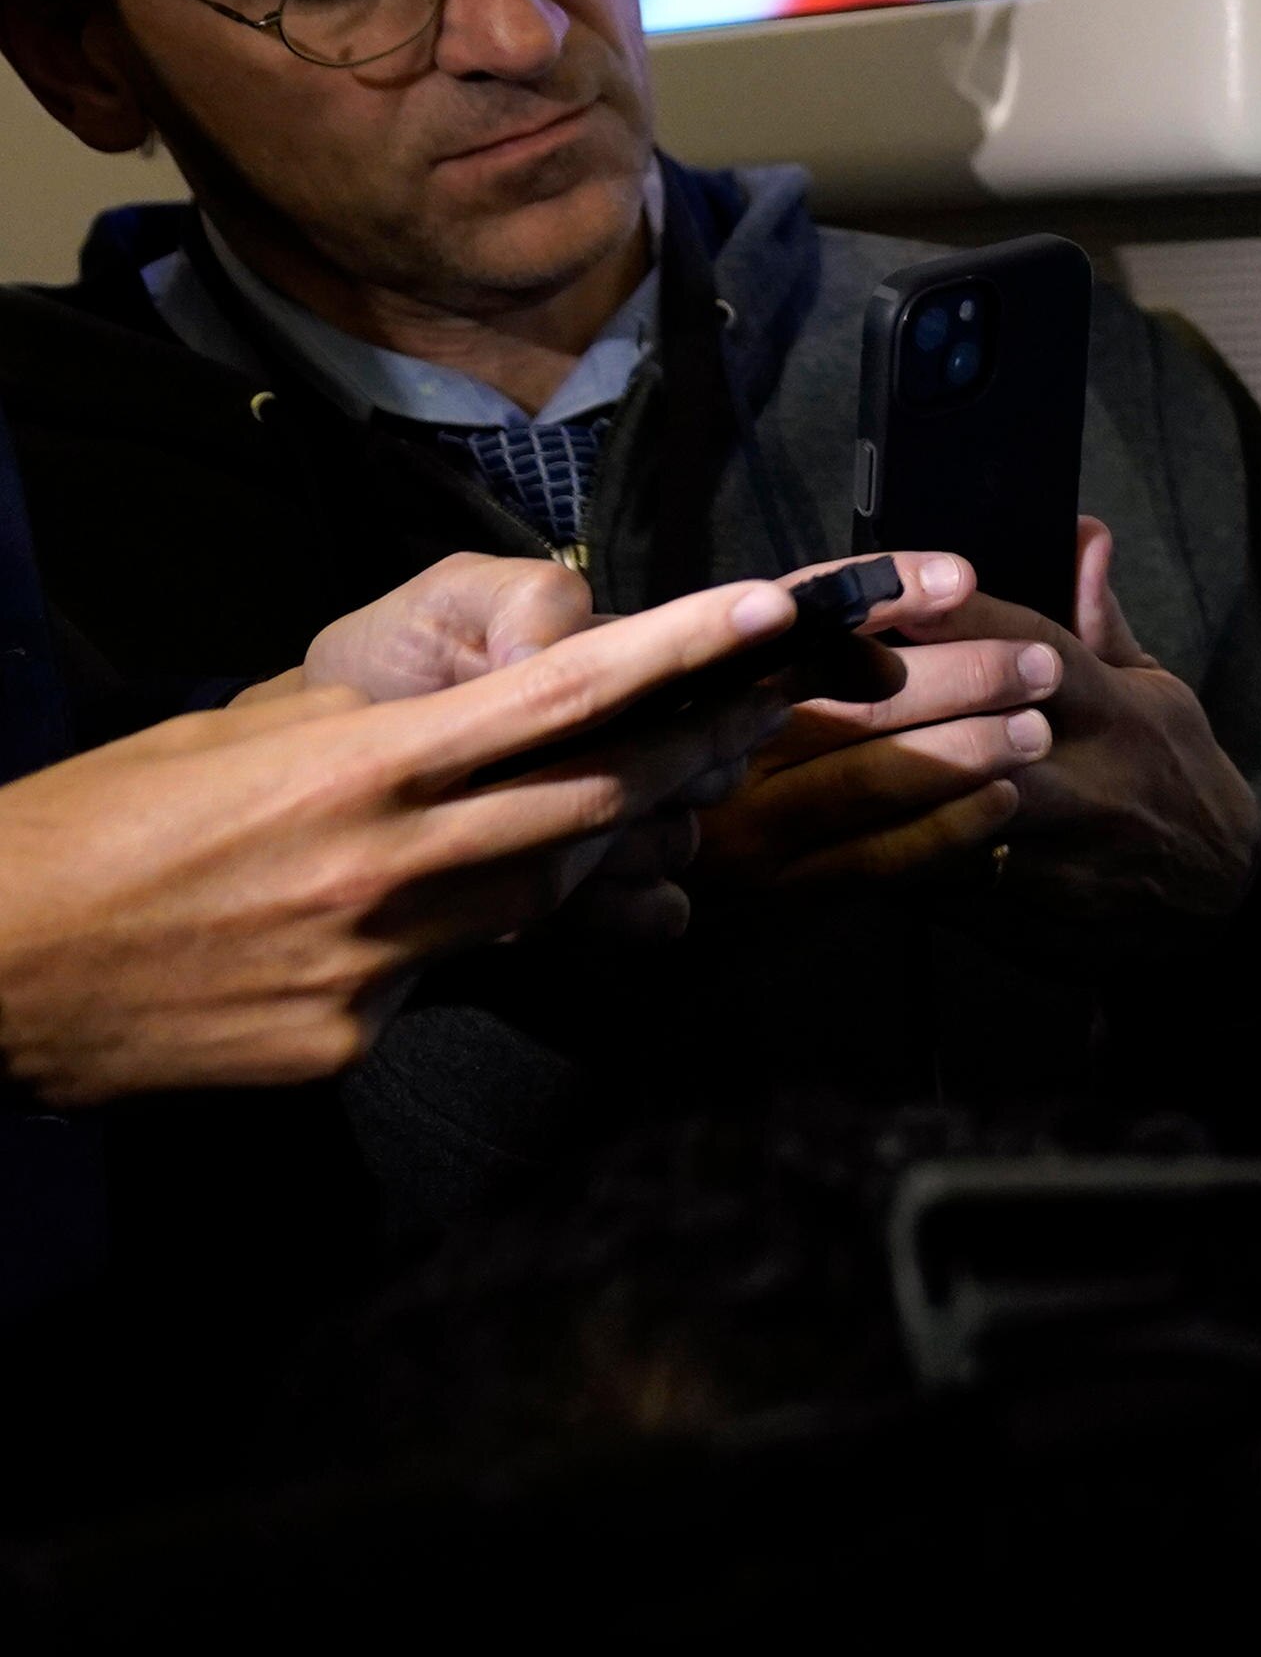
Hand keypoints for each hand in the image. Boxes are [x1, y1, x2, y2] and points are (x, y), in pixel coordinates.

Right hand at [0, 578, 830, 1102]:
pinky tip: (389, 929)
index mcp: (364, 768)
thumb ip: (372, 733)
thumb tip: (468, 719)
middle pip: (593, 805)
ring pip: (532, 901)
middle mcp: (390, 864)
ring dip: (577, 856)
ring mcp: (377, 965)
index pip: (563, 698)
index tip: (765, 614)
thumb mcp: (240, 739)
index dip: (679, 654)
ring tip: (609, 814)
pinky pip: (443, 981)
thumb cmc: (99, 828)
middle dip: (685, 759)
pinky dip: (447, 946)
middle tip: (754, 717)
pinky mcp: (348, 1042)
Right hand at [692, 548, 1055, 887]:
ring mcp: (741, 826)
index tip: (964, 579)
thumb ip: (831, 603)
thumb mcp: (723, 645)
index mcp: (709, 670)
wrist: (618, 828)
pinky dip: (943, 826)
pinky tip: (1001, 797)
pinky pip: (873, 856)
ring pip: (868, 779)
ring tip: (1036, 730)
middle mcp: (716, 748)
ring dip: (963, 752)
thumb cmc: (691, 715)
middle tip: (1040, 665)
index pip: (807, 619)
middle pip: (851, 702)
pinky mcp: (775, 884)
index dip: (889, 593)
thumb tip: (958, 576)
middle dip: (958, 679)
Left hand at [721, 523, 1260, 924]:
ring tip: (792, 752)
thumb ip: (1101, 619)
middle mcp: (1086, 778)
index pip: (1032, 646)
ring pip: (941, 814)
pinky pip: (937, 879)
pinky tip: (825, 829)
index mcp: (1117, 711)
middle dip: (890, 704)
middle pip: (971, 733)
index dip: (958, 617)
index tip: (888, 586)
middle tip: (801, 669)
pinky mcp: (1021, 910)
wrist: (1217, 903)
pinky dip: (881, 852)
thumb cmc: (1177, 775)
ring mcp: (1052, 851)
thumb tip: (1079, 531)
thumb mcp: (1158, 689)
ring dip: (868, 785)